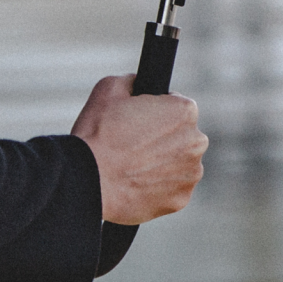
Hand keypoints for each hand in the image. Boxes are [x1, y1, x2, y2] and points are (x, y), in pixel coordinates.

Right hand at [70, 74, 206, 225]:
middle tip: (134, 145)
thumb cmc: (97, 133)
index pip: (176, 106)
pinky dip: (158, 187)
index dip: (155, 112)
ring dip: (163, 164)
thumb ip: (133, 81)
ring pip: (179, 164)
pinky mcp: (180, 200)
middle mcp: (196, 142)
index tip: (138, 122)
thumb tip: (137, 84)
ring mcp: (190, 174)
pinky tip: (135, 183)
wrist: (86, 179)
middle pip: (182, 136)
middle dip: (163, 139)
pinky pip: (172, 189)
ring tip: (132, 166)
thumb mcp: (109, 88)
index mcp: (184, 111)